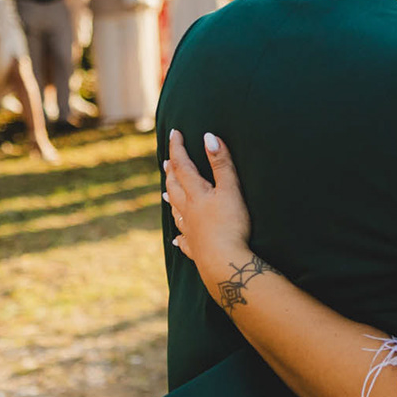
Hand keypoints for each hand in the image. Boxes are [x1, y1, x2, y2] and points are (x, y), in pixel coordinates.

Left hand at [162, 129, 253, 266]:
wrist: (224, 263)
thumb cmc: (230, 225)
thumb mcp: (230, 190)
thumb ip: (221, 164)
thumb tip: (208, 136)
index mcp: (196, 194)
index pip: (183, 165)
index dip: (177, 147)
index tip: (173, 133)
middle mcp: (188, 210)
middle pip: (174, 187)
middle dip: (171, 171)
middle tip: (166, 161)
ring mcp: (189, 230)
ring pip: (175, 211)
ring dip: (171, 198)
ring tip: (165, 193)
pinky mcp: (195, 249)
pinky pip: (183, 239)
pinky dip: (179, 235)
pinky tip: (176, 238)